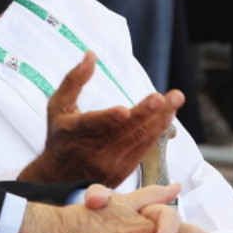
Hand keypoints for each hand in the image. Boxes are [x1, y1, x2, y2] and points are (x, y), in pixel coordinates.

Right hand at [18, 52, 181, 187]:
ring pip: (139, 138)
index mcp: (73, 132)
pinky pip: (144, 147)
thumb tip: (91, 54)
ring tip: (175, 98)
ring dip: (160, 118)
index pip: (91, 125)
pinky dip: (158, 129)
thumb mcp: (57, 106)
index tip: (124, 111)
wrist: (59, 178)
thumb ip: (74, 80)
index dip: (108, 118)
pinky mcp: (123, 171)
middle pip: (123, 131)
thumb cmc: (60, 135)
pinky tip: (167, 113)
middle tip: (163, 97)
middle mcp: (92, 151)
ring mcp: (109, 163)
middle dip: (146, 113)